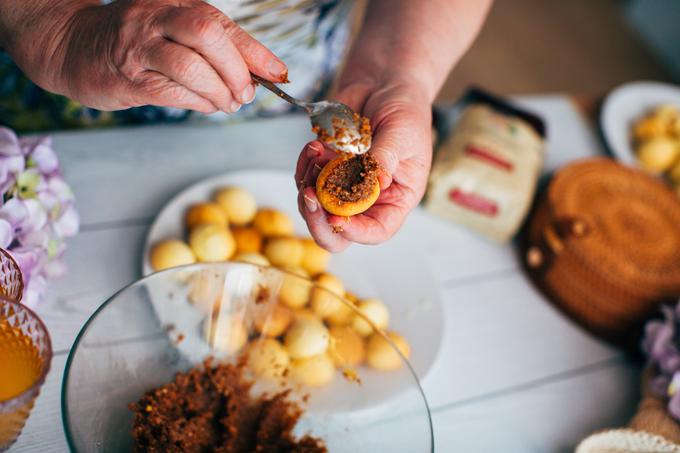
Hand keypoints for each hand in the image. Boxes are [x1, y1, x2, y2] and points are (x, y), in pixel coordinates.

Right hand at [8, 0, 286, 112]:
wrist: (74, 45)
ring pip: (191, 67)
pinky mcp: (127, 77)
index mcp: (175, 3)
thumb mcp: (174, 30)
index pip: (223, 24)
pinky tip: (206, 106)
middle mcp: (156, 18)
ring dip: (219, 92)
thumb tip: (257, 74)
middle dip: (236, 70)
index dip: (256, 52)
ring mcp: (139, 46)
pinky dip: (198, 103)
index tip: (278, 73)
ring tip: (227, 103)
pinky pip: (172, 92)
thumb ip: (212, 47)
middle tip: (245, 93)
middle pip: (208, 35)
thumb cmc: (135, 41)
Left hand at [295, 81, 431, 251]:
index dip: (356, 232)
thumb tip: (376, 181)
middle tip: (309, 194)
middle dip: (319, 220)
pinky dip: (304, 166)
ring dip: (308, 184)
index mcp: (396, 199)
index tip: (337, 218)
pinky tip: (313, 147)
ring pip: (316, 207)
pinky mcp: (326, 169)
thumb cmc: (405, 110)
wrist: (385, 85)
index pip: (376, 230)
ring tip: (315, 154)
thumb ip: (385, 156)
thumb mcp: (402, 133)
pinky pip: (307, 179)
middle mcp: (368, 199)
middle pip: (339, 231)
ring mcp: (344, 185)